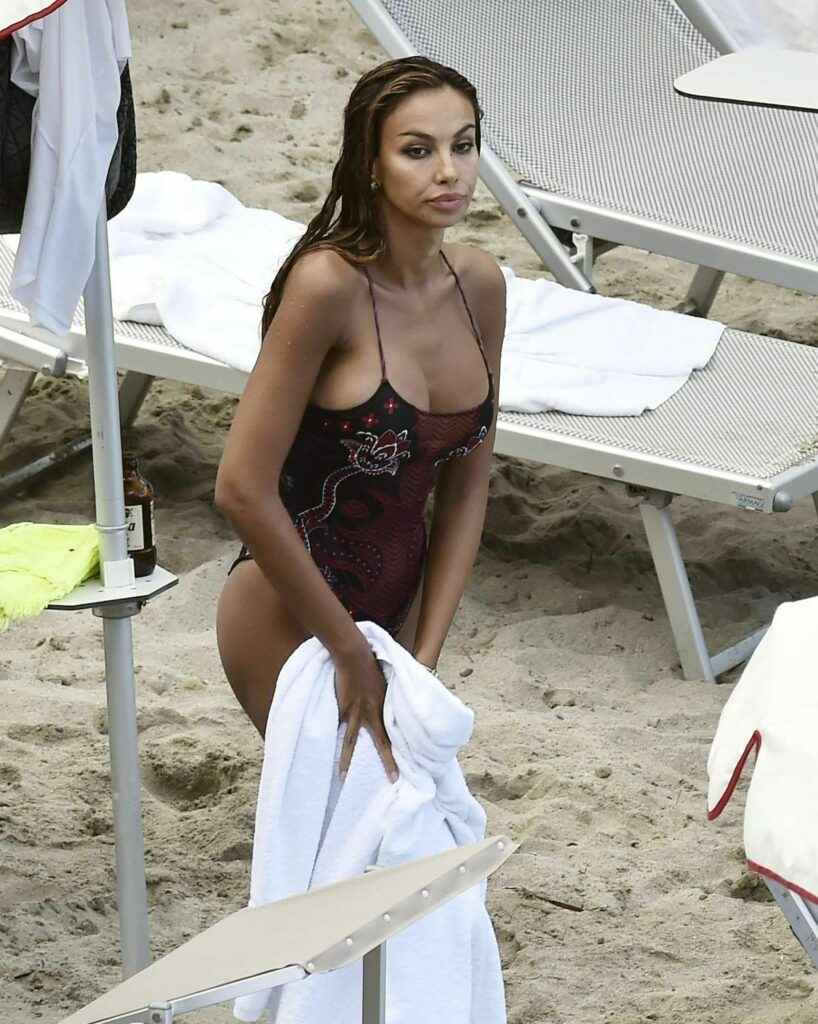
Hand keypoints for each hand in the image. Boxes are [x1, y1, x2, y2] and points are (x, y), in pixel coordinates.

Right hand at [333, 645, 398, 783]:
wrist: (354, 654)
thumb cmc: (370, 664)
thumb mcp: (384, 682)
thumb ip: (384, 698)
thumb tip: (384, 707)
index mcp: (384, 706)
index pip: (395, 733)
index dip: (400, 749)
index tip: (406, 764)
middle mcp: (372, 712)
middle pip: (381, 742)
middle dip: (388, 761)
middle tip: (394, 780)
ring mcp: (355, 712)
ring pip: (351, 741)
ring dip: (346, 760)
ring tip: (343, 778)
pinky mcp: (340, 708)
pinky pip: (337, 724)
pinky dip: (332, 735)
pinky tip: (326, 750)